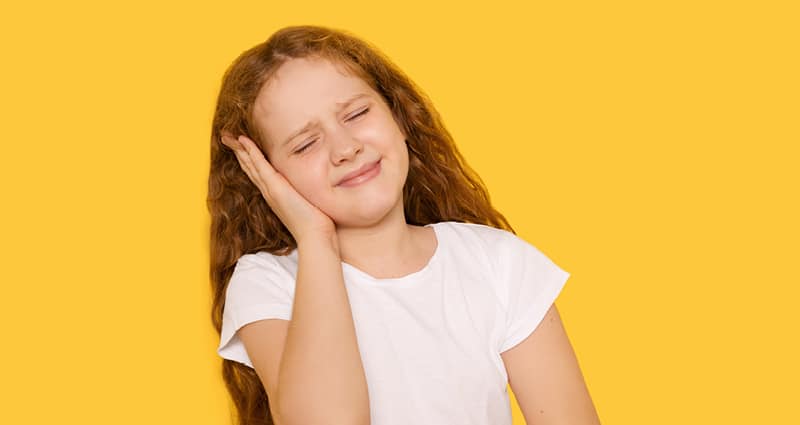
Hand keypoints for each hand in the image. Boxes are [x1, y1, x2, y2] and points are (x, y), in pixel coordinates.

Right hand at [220, 133, 336, 244]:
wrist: (315, 236)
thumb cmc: (315, 223)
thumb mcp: (307, 204)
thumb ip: (304, 195)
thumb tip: (312, 189)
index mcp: (275, 195)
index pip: (258, 173)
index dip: (248, 160)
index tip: (241, 147)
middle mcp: (269, 192)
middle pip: (249, 168)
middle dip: (238, 152)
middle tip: (227, 138)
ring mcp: (270, 189)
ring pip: (251, 164)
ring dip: (239, 149)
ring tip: (228, 137)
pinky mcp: (275, 187)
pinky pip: (260, 165)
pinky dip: (251, 152)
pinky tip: (243, 141)